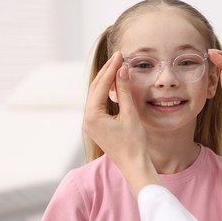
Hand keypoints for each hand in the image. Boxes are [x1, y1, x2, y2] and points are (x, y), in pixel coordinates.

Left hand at [83, 51, 160, 197]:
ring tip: (117, 67)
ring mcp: (90, 123)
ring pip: (96, 95)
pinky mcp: (96, 126)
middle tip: (118, 57)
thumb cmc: (134, 143)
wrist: (133, 165)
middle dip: (107, 72)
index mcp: (92, 116)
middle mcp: (87, 119)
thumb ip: (125, 91)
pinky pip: (99, 104)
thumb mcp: (130, 114)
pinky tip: (115, 85)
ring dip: (106, 81)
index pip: (100, 85)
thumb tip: (122, 70)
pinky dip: (106, 92)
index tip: (119, 55)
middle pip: (95, 88)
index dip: (111, 69)